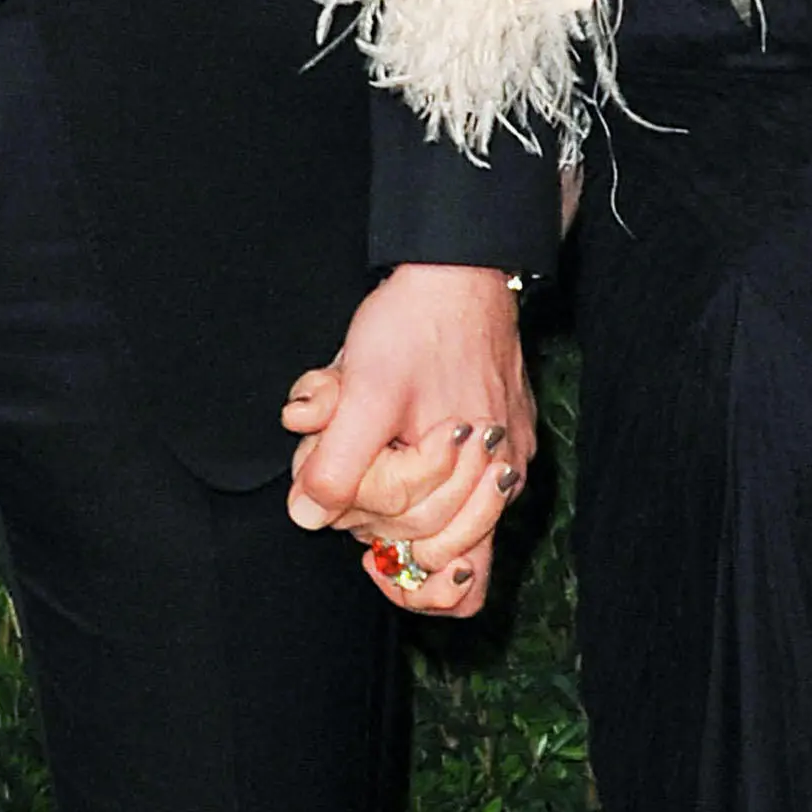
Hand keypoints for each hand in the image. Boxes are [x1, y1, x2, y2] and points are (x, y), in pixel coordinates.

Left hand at [281, 263, 533, 621]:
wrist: (459, 268)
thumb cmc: (415, 326)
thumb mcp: (363, 394)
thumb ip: (336, 465)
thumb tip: (308, 518)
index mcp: (475, 474)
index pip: (416, 544)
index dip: (361, 519)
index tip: (334, 492)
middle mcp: (499, 479)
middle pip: (428, 540)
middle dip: (371, 506)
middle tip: (340, 452)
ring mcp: (503, 462)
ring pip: (444, 526)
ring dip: (389, 494)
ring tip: (368, 445)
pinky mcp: (501, 441)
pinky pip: (458, 494)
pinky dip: (415, 477)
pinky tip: (391, 446)